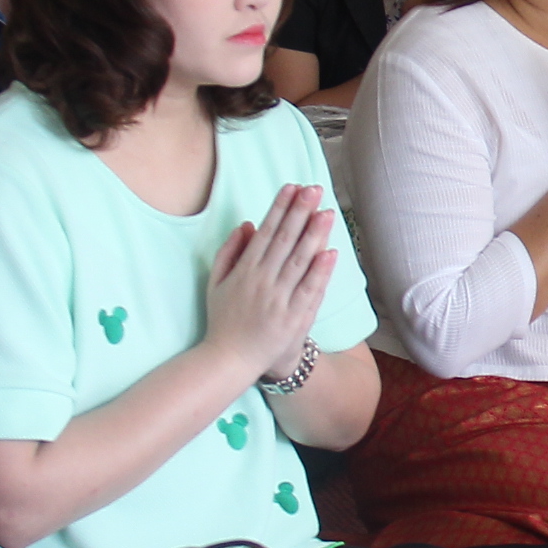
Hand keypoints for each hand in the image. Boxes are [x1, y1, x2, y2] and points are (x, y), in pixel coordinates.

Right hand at [206, 184, 338, 382]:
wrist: (230, 359)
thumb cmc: (223, 319)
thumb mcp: (216, 282)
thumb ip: (229, 252)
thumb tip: (248, 225)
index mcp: (244, 271)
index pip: (267, 233)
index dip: (281, 208)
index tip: (293, 188)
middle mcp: (262, 282)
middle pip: (285, 241)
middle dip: (300, 212)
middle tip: (314, 189)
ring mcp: (279, 300)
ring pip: (300, 262)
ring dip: (315, 235)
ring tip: (327, 212)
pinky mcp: (293, 318)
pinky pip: (309, 291)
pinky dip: (320, 272)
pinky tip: (331, 252)